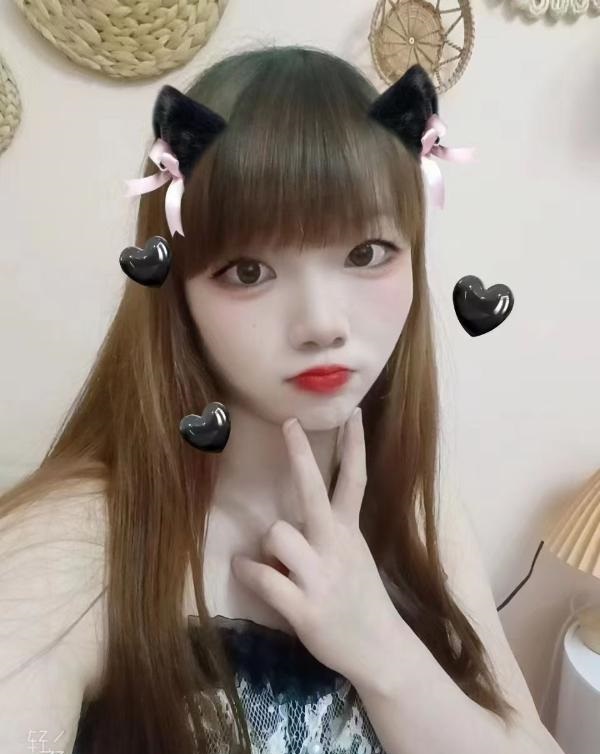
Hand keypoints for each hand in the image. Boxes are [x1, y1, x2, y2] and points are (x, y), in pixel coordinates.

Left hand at [231, 408, 400, 685]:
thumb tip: (294, 511)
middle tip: (288, 423)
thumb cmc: (360, 597)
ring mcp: (321, 576)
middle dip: (301, 456)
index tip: (353, 412)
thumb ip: (331, 530)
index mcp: (349, 532)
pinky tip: (243, 568)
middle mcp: (336, 546)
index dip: (354, 446)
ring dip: (267, 545)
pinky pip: (264, 577)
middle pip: (315, 492)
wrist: (381, 650)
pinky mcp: (305, 608)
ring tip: (273, 563)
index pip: (355, 480)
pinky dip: (248, 570)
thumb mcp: (354, 555)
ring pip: (278, 533)